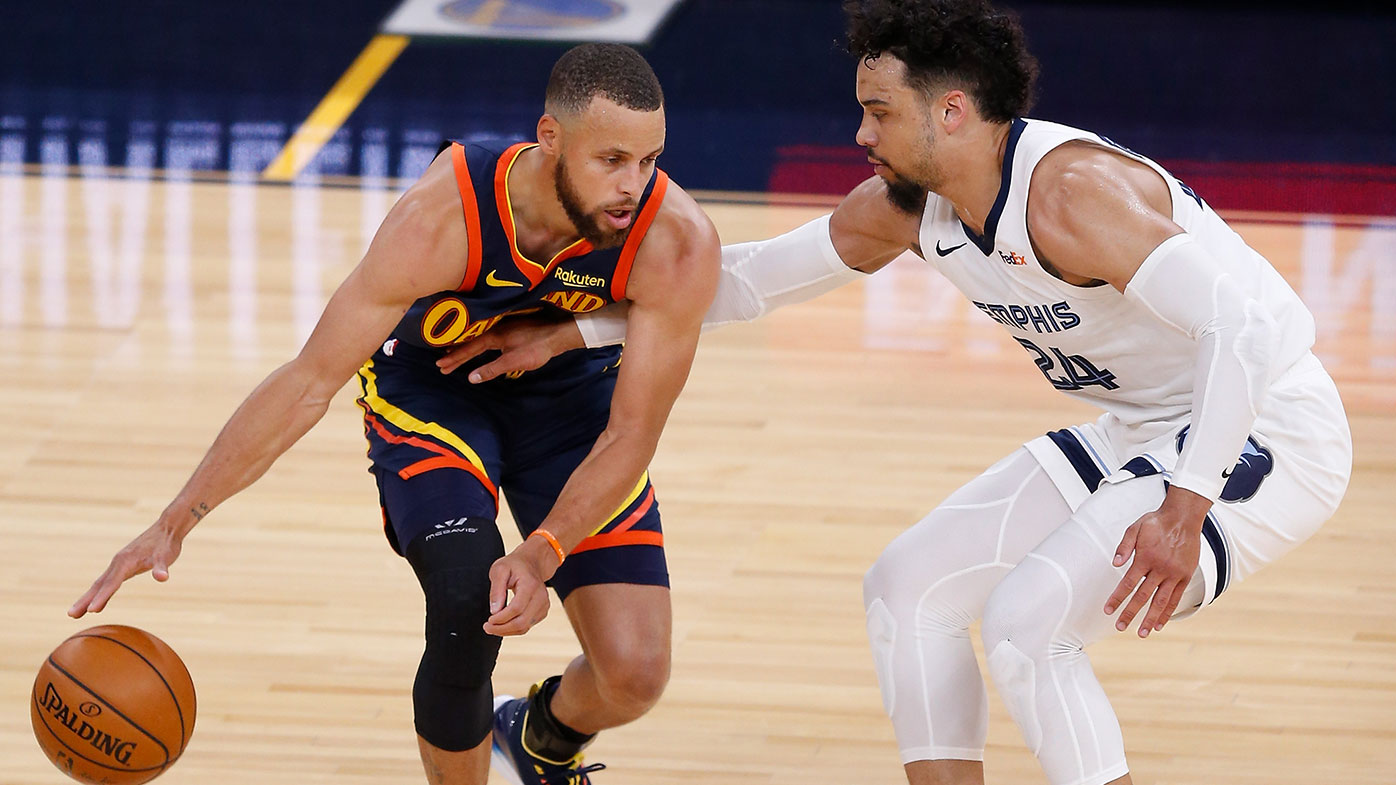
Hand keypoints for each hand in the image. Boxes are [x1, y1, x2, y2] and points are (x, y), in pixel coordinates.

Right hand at [70, 521, 183, 617]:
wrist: (167, 528)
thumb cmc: (166, 543)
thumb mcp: (166, 556)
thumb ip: (162, 568)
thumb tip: (162, 577)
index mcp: (126, 562)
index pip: (112, 584)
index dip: (102, 597)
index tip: (91, 611)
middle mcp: (118, 563)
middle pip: (99, 585)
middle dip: (85, 600)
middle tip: (71, 614)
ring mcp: (119, 564)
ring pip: (100, 584)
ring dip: (88, 598)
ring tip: (75, 613)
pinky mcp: (123, 565)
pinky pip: (108, 582)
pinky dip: (100, 593)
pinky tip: (97, 604)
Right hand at [437, 317, 584, 381]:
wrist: (558, 334)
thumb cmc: (537, 348)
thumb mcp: (513, 362)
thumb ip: (491, 370)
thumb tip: (470, 378)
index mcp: (493, 335)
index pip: (468, 349)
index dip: (454, 358)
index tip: (440, 365)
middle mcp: (495, 328)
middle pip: (470, 342)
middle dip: (455, 353)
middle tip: (441, 363)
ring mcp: (503, 327)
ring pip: (478, 338)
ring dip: (466, 347)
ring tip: (453, 354)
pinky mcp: (511, 328)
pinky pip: (487, 336)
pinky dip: (478, 343)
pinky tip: (478, 346)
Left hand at [482, 538, 558, 635]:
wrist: (532, 563)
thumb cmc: (514, 565)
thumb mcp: (499, 570)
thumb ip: (496, 590)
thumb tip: (494, 611)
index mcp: (530, 585)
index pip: (516, 609)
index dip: (501, 618)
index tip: (488, 620)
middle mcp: (540, 597)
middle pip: (521, 622)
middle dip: (502, 629)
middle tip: (487, 627)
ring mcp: (544, 605)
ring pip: (524, 627)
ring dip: (506, 631)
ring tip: (493, 626)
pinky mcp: (542, 612)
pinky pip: (527, 626)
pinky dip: (513, 628)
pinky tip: (504, 622)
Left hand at [1104, 490, 1207, 636]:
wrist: (1184, 517)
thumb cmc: (1157, 522)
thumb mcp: (1135, 528)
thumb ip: (1124, 546)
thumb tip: (1115, 563)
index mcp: (1146, 558)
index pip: (1128, 583)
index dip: (1117, 598)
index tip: (1108, 610)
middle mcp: (1161, 569)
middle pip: (1142, 596)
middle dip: (1130, 613)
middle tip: (1120, 626)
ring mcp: (1175, 574)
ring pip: (1161, 602)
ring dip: (1151, 619)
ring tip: (1143, 633)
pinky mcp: (1185, 576)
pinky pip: (1176, 598)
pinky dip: (1168, 612)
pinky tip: (1161, 623)